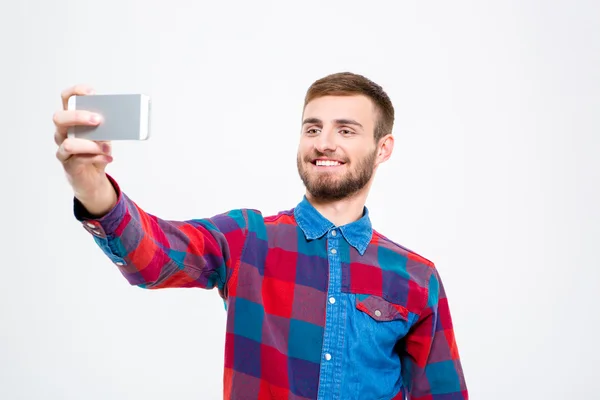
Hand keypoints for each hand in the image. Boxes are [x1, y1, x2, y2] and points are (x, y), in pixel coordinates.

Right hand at [54, 84, 116, 215]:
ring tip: (106, 147)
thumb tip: (118, 118)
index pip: (66, 99)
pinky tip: (109, 157)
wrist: (93, 178)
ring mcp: (63, 149)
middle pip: (59, 118)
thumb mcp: (104, 135)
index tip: (92, 92)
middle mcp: (63, 132)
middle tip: (98, 120)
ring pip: (68, 143)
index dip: (75, 92)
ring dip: (90, 144)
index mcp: (72, 119)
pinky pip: (79, 160)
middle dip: (78, 116)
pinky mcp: (69, 165)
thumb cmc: (97, 151)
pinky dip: (97, 157)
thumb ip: (107, 126)